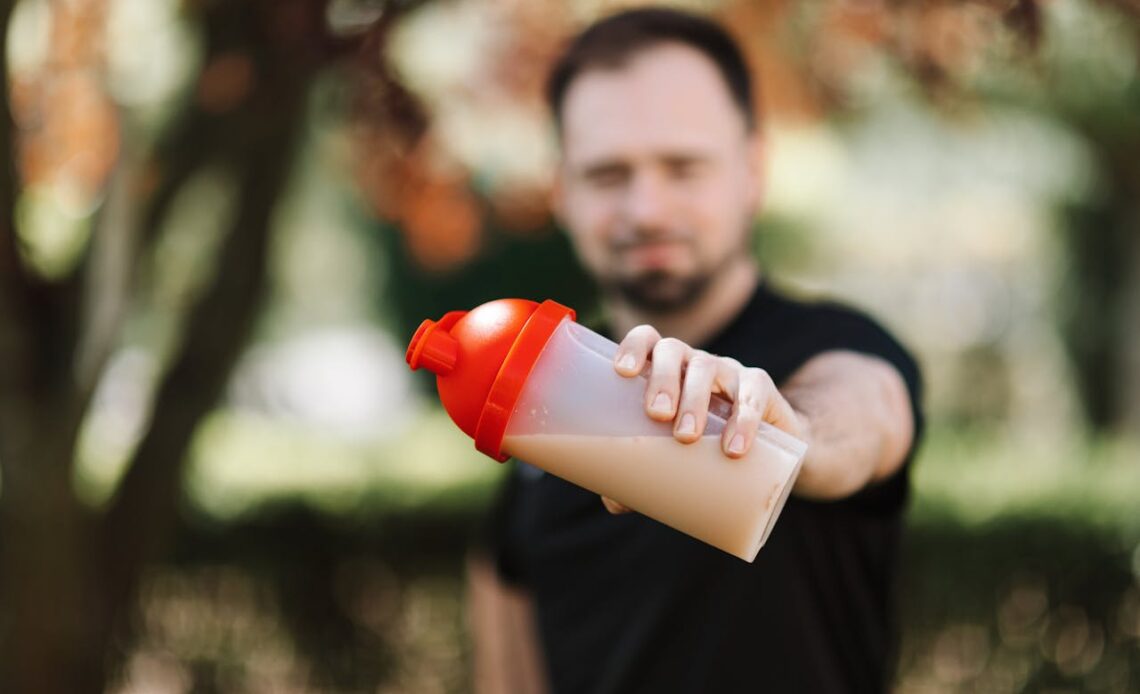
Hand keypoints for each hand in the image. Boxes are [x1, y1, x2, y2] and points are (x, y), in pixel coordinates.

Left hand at [601, 325, 802, 514]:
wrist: (768, 453)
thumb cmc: (704, 447)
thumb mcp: (674, 456)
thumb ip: (642, 475)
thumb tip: (614, 503)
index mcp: (666, 369)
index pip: (648, 339)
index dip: (634, 346)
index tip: (623, 371)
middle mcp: (694, 362)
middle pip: (673, 351)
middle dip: (662, 378)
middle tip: (656, 414)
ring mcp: (728, 371)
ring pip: (707, 367)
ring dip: (694, 399)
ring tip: (685, 437)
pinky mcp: (761, 388)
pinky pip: (753, 392)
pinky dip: (744, 419)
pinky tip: (734, 447)